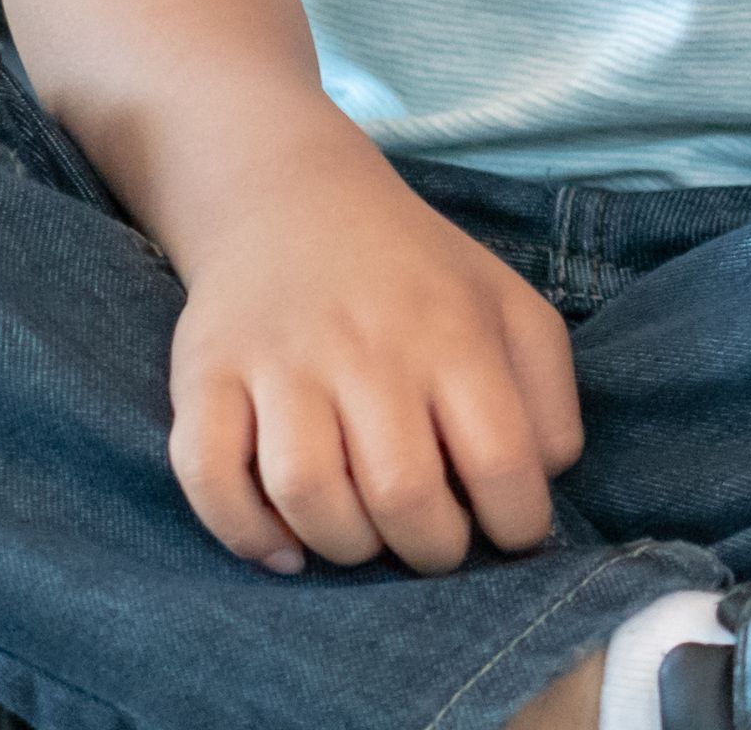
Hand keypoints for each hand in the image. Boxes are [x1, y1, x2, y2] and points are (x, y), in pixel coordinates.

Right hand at [160, 157, 581, 574]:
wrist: (291, 201)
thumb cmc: (417, 275)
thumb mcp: (510, 307)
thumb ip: (545, 394)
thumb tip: (540, 482)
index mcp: (455, 333)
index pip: (502, 459)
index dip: (516, 524)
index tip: (509, 536)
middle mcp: (366, 348)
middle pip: (402, 491)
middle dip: (430, 550)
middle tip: (433, 548)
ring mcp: (279, 363)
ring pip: (306, 492)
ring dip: (344, 546)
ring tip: (366, 541)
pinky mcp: (204, 376)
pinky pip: (208, 475)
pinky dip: (243, 531)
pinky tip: (284, 549)